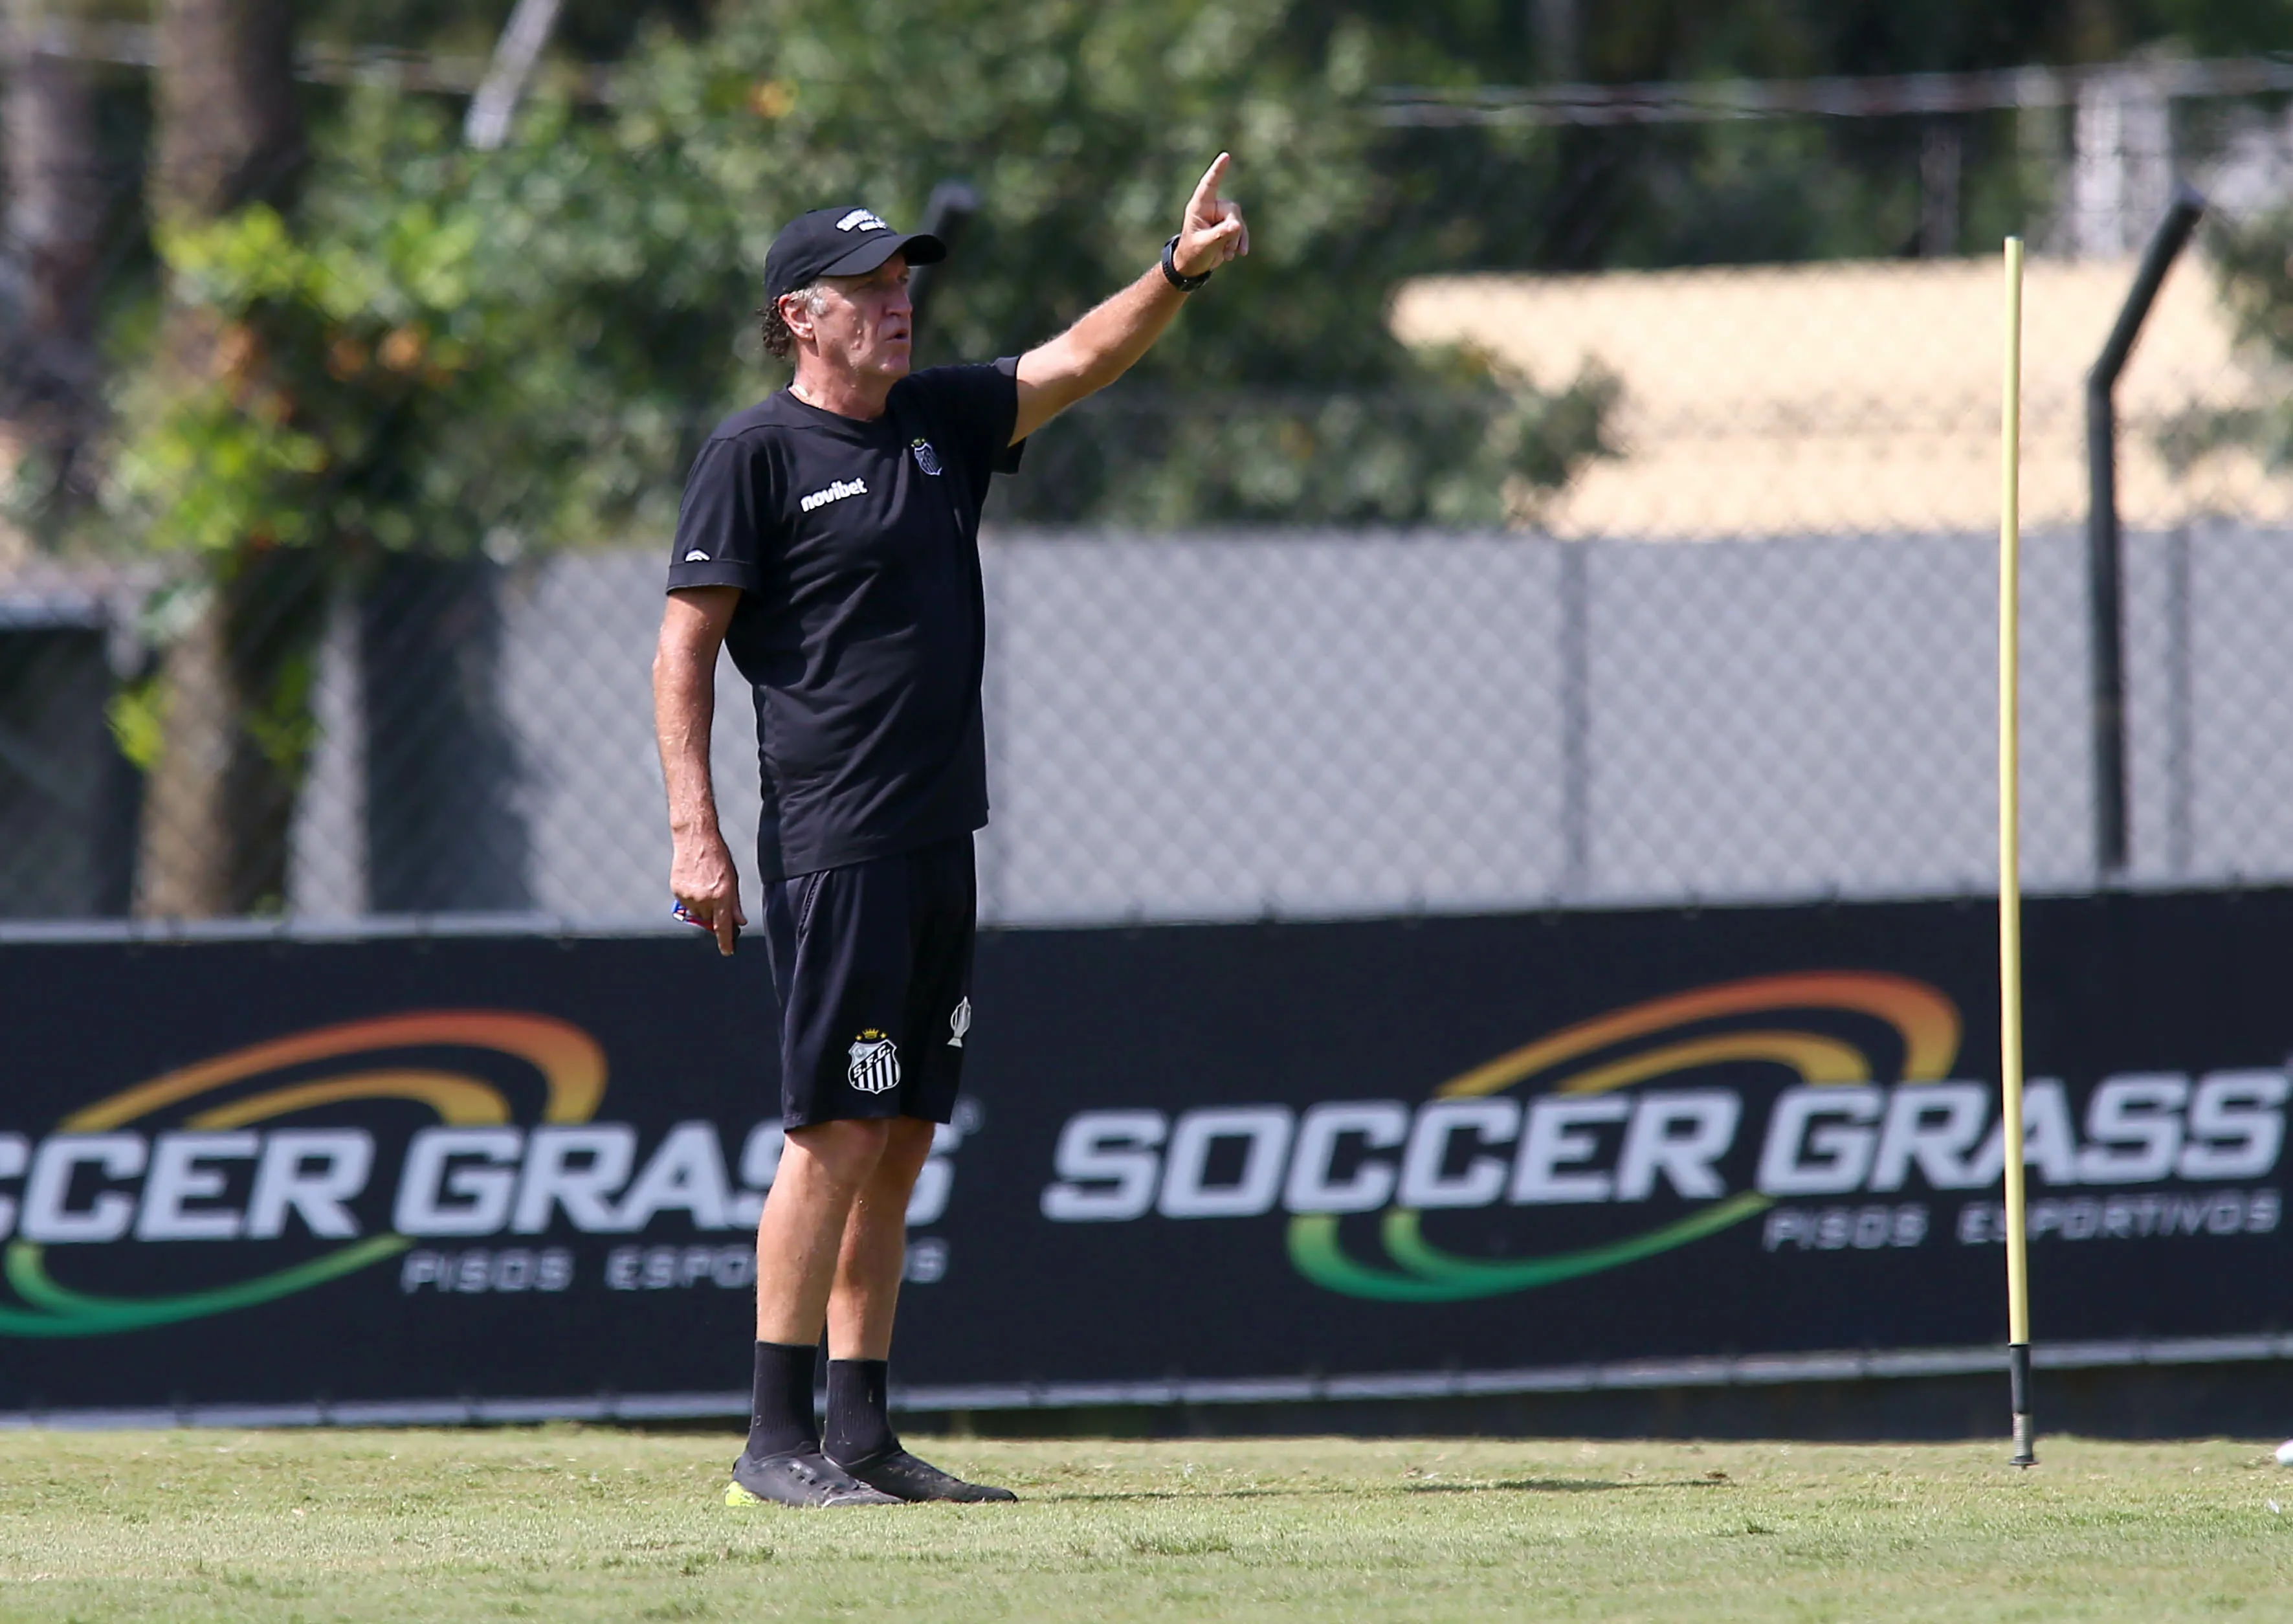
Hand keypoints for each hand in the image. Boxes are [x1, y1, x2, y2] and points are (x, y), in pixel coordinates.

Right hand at [671, 834, 745, 956]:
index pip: (723, 927)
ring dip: (702, 907)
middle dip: (714, 916)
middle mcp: (704, 898)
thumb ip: (734, 903)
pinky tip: (695, 882)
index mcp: (721, 895)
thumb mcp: (732, 879)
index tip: (728, 951)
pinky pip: (685, 904)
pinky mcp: (677, 890)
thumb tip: (739, 922)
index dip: (725, 942)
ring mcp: (688, 895)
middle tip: (716, 900)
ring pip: (696, 913)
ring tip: (705, 885)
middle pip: (709, 920)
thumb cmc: (718, 857)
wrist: (695, 839)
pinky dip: (691, 899)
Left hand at [1172, 152, 1248, 278]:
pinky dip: (1241, 241)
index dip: (1217, 171)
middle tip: (1227, 250)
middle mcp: (1211, 207)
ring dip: (1236, 239)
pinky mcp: (1229, 225)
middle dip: (1233, 230)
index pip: (1209, 185)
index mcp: (1199, 207)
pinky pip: (1241, 229)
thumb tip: (1236, 226)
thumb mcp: (1205, 245)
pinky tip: (1240, 253)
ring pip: (1238, 220)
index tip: (1225, 156)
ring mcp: (1221, 216)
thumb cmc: (1193, 252)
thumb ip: (1220, 235)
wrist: (1194, 264)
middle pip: (1232, 209)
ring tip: (1227, 255)